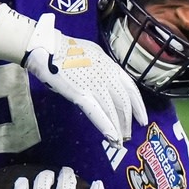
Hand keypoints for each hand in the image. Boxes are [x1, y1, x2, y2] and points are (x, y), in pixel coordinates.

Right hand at [23, 12, 146, 144]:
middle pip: (123, 102)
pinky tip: (111, 137)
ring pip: (112, 111)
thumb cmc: (65, 49)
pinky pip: (96, 113)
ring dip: (117, 128)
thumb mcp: (92, 53)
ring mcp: (94, 85)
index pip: (130, 88)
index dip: (138, 106)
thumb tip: (103, 81)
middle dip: (127, 121)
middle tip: (128, 133)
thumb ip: (101, 68)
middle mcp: (106, 76)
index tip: (141, 118)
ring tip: (119, 141)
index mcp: (109, 65)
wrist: (47, 47)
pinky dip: (105, 126)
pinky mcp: (80, 94)